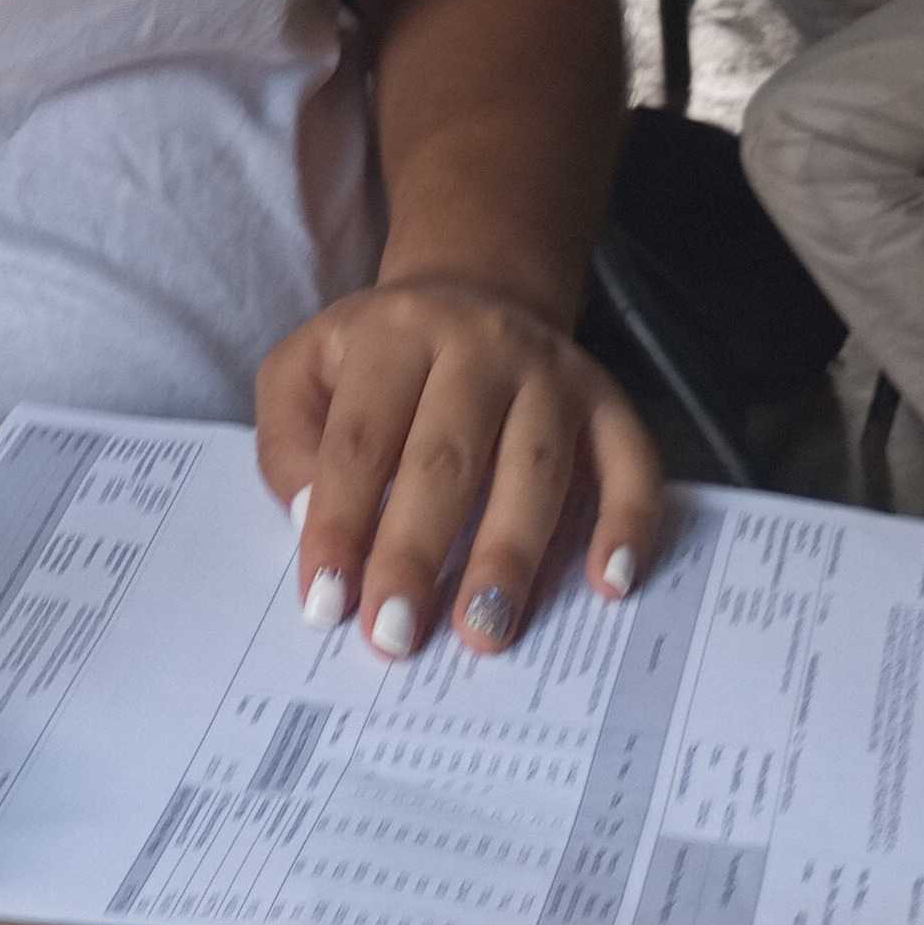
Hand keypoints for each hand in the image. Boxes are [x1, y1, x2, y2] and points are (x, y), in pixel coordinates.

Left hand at [258, 274, 661, 660]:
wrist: (474, 290)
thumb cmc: (377, 358)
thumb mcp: (304, 371)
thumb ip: (291, 442)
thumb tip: (312, 519)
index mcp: (394, 334)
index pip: (361, 439)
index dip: (342, 522)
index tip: (328, 603)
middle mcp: (480, 345)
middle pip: (448, 457)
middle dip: (418, 552)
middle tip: (396, 634)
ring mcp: (553, 373)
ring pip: (537, 469)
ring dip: (510, 556)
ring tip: (484, 632)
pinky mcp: (608, 401)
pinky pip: (632, 463)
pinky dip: (628, 523)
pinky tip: (608, 585)